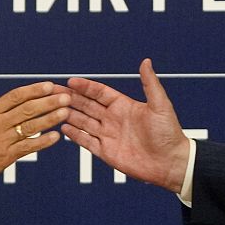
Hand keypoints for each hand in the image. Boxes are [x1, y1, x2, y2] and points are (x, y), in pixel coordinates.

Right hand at [0, 73, 68, 193]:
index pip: (14, 97)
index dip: (33, 90)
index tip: (49, 85)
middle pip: (26, 110)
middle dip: (48, 102)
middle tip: (65, 96)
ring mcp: (1, 141)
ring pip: (30, 127)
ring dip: (49, 119)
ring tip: (66, 112)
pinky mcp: (4, 158)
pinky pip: (27, 148)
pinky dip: (42, 142)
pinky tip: (56, 136)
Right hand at [61, 58, 189, 192]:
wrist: (171, 163)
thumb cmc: (169, 133)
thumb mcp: (160, 105)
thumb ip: (150, 84)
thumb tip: (146, 61)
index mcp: (124, 106)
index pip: (99, 93)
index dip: (85, 86)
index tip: (71, 80)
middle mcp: (113, 119)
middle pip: (87, 105)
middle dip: (70, 97)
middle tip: (53, 90)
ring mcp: (108, 135)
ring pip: (83, 121)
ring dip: (69, 114)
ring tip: (53, 107)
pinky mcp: (106, 152)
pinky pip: (86, 141)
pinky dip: (75, 135)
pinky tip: (63, 127)